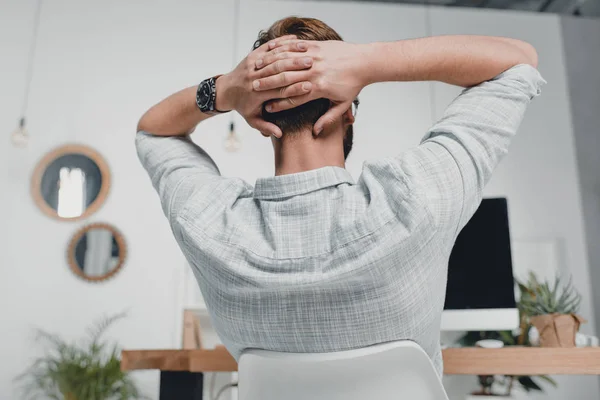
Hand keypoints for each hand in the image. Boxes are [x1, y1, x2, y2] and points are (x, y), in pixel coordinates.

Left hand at [216, 35, 314, 137]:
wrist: (225, 90)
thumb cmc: (242, 106)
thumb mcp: (252, 120)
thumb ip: (266, 127)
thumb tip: (279, 134)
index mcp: (257, 94)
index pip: (279, 90)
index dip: (295, 89)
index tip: (310, 87)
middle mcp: (254, 77)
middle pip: (279, 72)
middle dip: (297, 68)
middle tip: (314, 66)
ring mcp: (252, 64)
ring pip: (275, 57)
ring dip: (292, 54)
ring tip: (309, 53)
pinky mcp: (252, 55)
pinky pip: (268, 47)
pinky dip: (281, 42)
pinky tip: (296, 40)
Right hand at [252, 39, 367, 133]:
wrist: (364, 61)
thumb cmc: (354, 85)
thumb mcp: (342, 104)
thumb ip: (328, 119)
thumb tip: (315, 131)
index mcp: (320, 88)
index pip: (294, 98)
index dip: (279, 104)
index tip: (267, 109)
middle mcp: (315, 72)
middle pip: (286, 80)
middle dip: (268, 85)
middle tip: (254, 89)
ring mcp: (315, 58)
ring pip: (287, 62)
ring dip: (271, 67)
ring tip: (257, 71)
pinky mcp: (316, 46)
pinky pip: (295, 48)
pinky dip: (282, 52)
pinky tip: (271, 55)